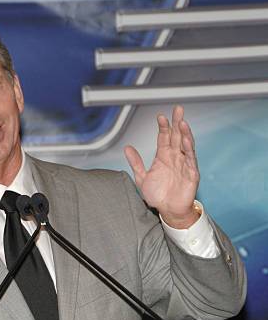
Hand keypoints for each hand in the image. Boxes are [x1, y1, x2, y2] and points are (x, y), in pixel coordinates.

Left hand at [124, 105, 199, 228]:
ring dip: (184, 133)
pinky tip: (186, 140)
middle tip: (177, 109)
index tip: (160, 116)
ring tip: (182, 122)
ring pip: (185, 145)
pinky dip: (189, 149)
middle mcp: (175, 158)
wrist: (168, 211)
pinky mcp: (191, 173)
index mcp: (163, 157)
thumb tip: (127, 148)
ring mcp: (184, 164)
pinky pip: (191, 159)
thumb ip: (136, 163)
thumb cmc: (158, 196)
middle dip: (177, 122)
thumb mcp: (142, 178)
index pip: (164, 138)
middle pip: (176, 136)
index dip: (163, 127)